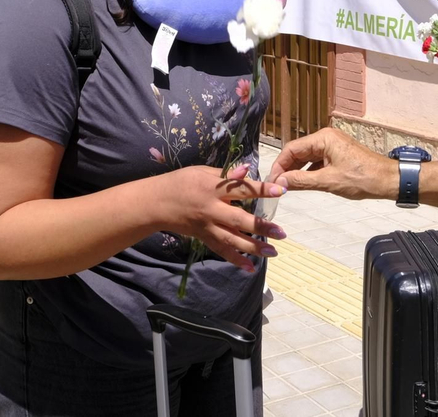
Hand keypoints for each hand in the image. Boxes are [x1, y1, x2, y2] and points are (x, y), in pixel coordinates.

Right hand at [158, 165, 286, 271]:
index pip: (241, 188)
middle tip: (281, 233)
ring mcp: (207, 226)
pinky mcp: (203, 237)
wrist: (155, 203)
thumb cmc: (180, 182)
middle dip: (261, 227)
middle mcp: (211, 209)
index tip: (281, 191)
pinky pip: (221, 250)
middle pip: (239, 220)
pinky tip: (250, 267)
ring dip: (253, 247)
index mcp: (212, 188)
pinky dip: (235, 259)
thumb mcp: (202, 171)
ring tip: (272, 252)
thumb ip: (226, 174)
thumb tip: (247, 169)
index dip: (261, 190)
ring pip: (232, 239)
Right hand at [269, 128, 395, 201]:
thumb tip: (280, 182)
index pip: (291, 149)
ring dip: (296, 171)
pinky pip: (316, 162)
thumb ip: (301, 181)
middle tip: (277, 186)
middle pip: (298, 152)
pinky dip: (308, 172)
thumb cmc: (363, 178)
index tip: (272, 181)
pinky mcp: (337, 155)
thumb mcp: (328, 181)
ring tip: (287, 187)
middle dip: (286, 169)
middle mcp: (326, 138)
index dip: (279, 166)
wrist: (388, 180)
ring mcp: (332, 146)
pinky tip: (302, 184)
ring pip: (306, 158)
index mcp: (323, 138)